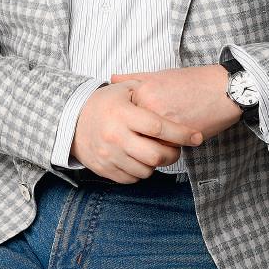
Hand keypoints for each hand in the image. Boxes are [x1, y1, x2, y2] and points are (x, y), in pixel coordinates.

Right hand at [70, 79, 203, 183]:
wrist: (71, 121)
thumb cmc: (104, 103)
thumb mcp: (123, 89)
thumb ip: (147, 89)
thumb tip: (175, 90)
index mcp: (123, 114)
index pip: (158, 127)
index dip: (182, 134)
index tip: (197, 137)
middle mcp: (115, 137)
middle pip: (155, 155)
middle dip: (173, 154)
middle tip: (177, 149)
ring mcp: (109, 156)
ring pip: (146, 171)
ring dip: (157, 164)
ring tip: (157, 152)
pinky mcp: (105, 170)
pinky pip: (132, 179)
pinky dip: (141, 172)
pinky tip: (141, 159)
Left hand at [109, 64, 242, 141]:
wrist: (224, 89)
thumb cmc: (194, 82)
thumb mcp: (161, 74)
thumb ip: (133, 78)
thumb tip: (111, 78)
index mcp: (142, 91)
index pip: (124, 117)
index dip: (130, 123)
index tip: (136, 123)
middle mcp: (149, 107)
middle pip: (132, 133)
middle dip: (136, 140)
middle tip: (149, 136)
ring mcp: (163, 123)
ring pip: (147, 145)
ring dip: (151, 148)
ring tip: (162, 141)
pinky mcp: (178, 137)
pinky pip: (164, 150)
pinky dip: (167, 150)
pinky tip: (174, 143)